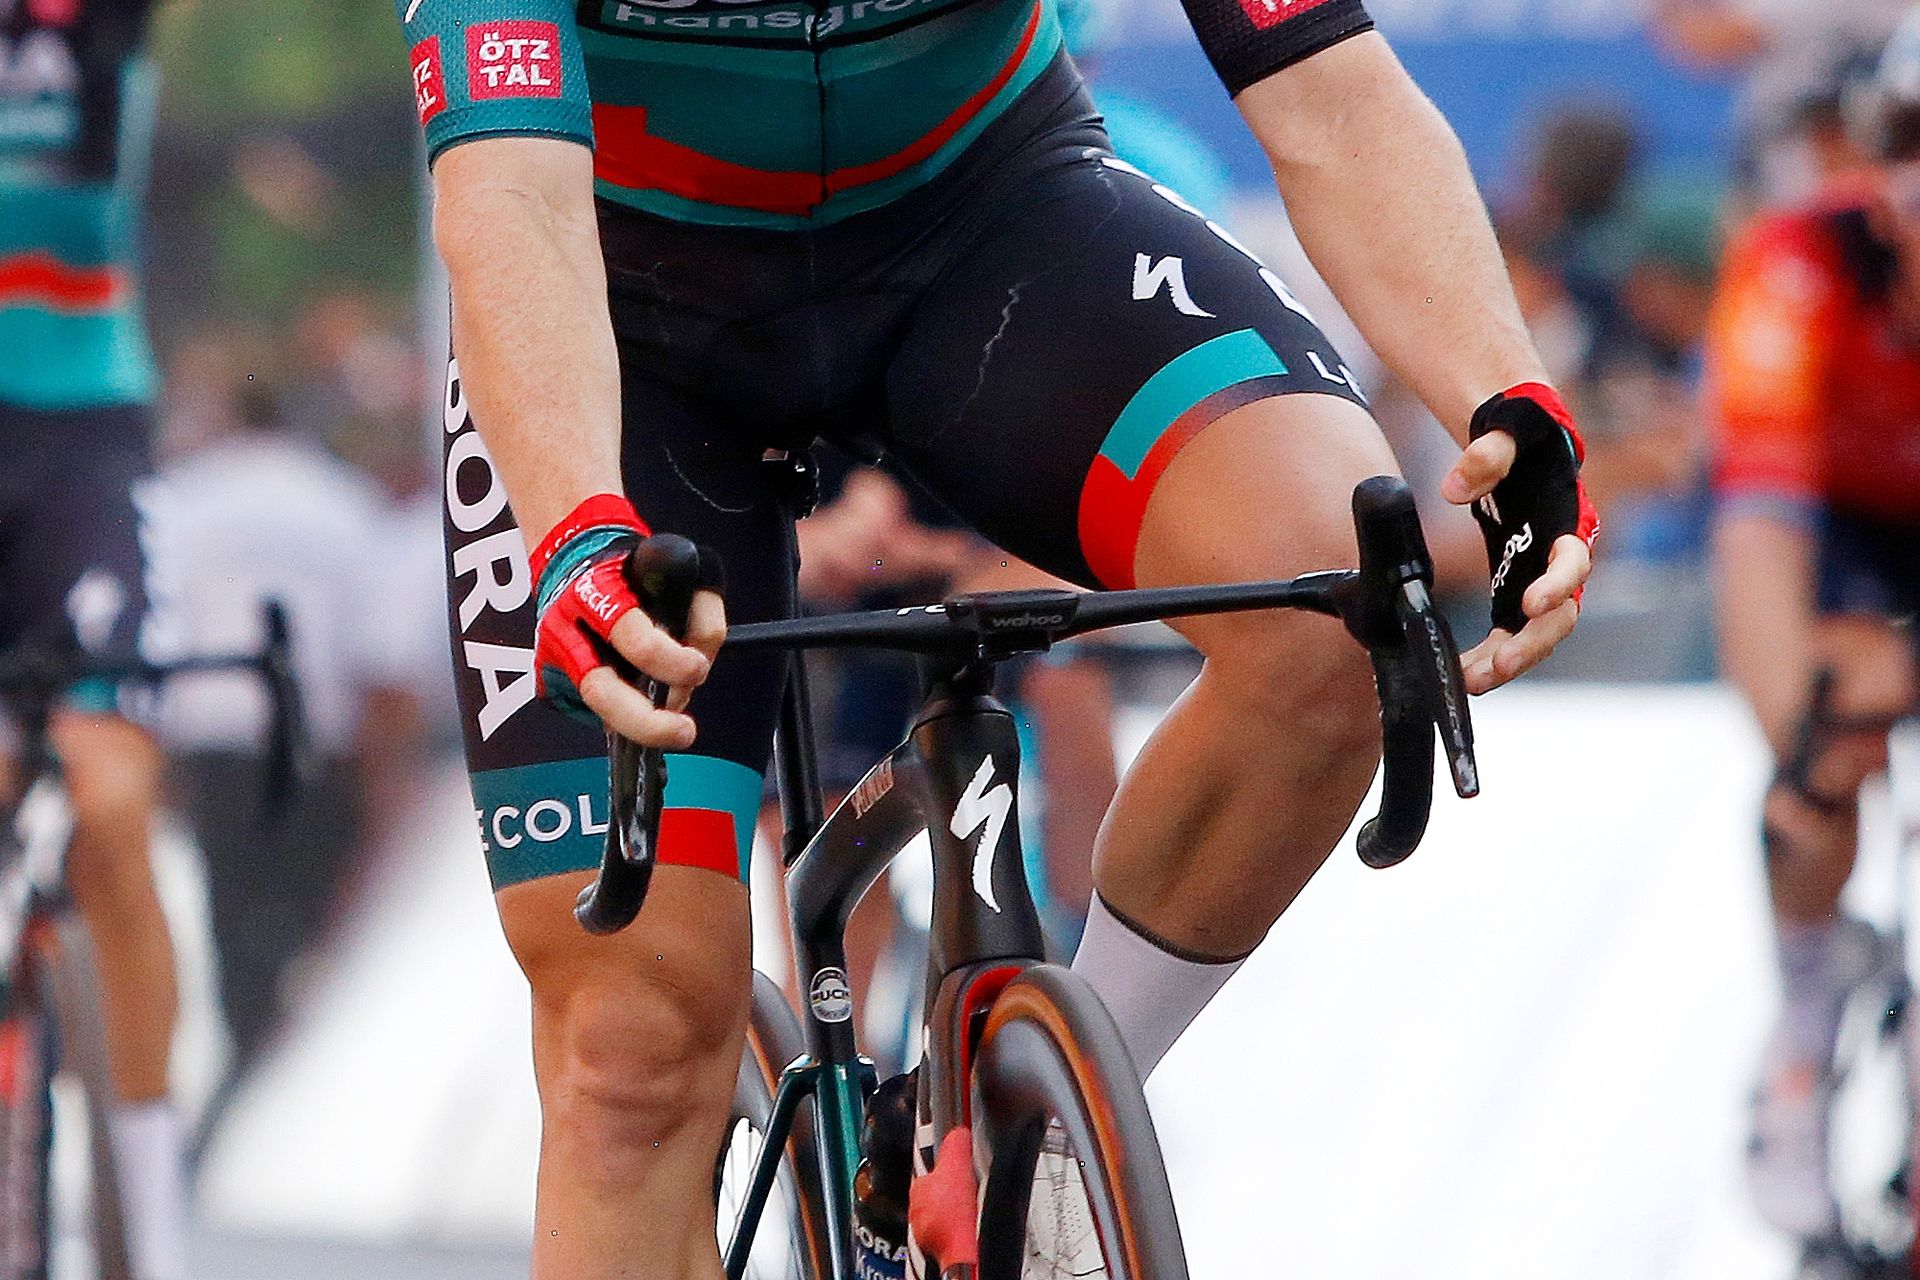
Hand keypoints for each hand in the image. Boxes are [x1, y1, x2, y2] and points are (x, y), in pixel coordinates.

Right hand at [529, 495, 724, 747]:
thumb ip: (701, 610)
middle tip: (685, 731)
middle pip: (599, 690)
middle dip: (646, 722)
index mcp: (596, 592)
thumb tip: (701, 660)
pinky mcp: (549, 680)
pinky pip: (592, 712)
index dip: (671, 661)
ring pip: (595, 710)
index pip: (633, 637)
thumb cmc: (637, 569)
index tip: (698, 667)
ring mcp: (552, 657)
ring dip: (639, 723)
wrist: (574, 558)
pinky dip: (625, 715)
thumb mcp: (680, 569)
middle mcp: (564, 627)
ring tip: (671, 723)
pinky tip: (642, 704)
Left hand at [1440, 383, 1597, 693]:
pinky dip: (1490, 656)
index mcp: (1567, 520)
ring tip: (1471, 683)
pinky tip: (1462, 673)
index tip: (1529, 604)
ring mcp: (1541, 580)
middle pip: (1561, 614)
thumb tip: (1452, 488)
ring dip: (1509, 661)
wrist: (1520, 438)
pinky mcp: (1517, 590)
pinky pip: (1510, 634)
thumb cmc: (1520, 433)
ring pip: (1538, 634)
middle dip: (1531, 644)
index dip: (1556, 584)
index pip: (1574, 561)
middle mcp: (1561, 559)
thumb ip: (1485, 454)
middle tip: (1496, 667)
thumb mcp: (1507, 431)